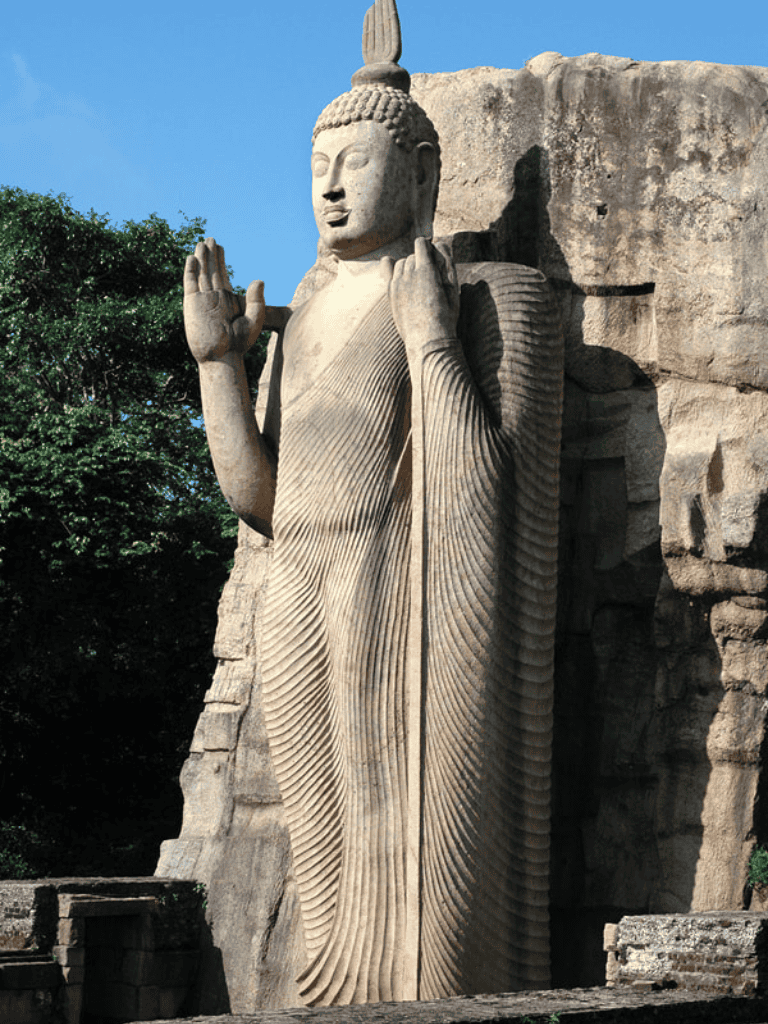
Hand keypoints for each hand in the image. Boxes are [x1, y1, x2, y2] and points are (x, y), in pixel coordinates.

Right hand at [183, 237, 265, 362]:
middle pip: (211, 271)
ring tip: (202, 242)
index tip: (220, 247)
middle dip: (211, 255)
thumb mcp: (253, 320)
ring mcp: (202, 300)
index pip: (223, 275)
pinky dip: (191, 270)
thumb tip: (259, 280)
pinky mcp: (192, 304)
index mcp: (227, 301)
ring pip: (201, 273)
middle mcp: (214, 298)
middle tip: (210, 239)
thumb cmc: (238, 344)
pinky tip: (192, 258)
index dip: (221, 260)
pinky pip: (190, 283)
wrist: (221, 357)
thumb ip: (256, 300)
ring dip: (201, 258)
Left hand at [383, 237, 459, 358]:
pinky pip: (388, 271)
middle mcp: (408, 274)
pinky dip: (393, 268)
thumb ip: (447, 263)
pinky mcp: (391, 294)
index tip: (432, 254)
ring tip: (418, 279)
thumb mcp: (453, 288)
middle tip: (430, 275)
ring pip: (400, 263)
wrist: (427, 340)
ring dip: (409, 266)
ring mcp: (397, 284)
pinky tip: (397, 269)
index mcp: (426, 270)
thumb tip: (441, 243)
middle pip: (412, 256)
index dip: (428, 247)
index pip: (421, 244)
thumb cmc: (445, 316)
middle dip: (420, 261)